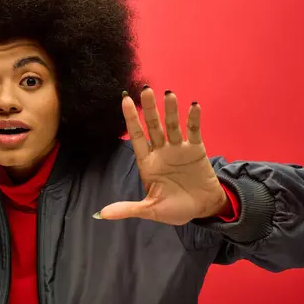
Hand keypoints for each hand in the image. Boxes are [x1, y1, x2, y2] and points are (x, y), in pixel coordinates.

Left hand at [95, 87, 227, 224]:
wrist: (203, 210)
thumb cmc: (174, 208)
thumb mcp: (149, 210)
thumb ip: (127, 208)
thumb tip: (101, 214)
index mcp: (147, 162)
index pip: (137, 137)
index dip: (131, 119)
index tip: (125, 101)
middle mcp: (161, 151)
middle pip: (153, 126)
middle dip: (149, 109)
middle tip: (145, 89)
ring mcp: (178, 148)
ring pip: (172, 125)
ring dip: (171, 110)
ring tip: (169, 93)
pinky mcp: (196, 149)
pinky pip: (194, 131)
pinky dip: (194, 119)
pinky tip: (193, 106)